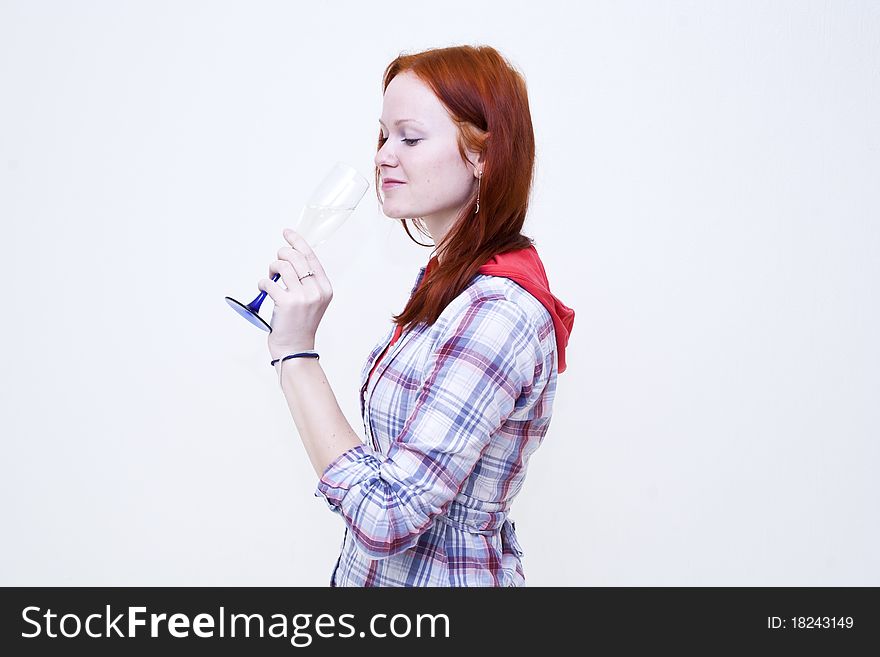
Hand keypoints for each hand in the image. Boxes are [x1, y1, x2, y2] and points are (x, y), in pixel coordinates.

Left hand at [257, 229, 333, 358]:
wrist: (295, 348)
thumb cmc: (300, 325)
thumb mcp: (312, 301)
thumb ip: (306, 281)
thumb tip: (290, 258)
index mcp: (325, 288)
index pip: (311, 257)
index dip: (298, 242)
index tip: (287, 233)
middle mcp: (316, 291)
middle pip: (296, 258)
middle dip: (281, 254)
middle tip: (275, 262)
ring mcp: (302, 297)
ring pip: (282, 266)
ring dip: (271, 269)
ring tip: (270, 277)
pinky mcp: (286, 303)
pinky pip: (269, 282)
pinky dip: (263, 283)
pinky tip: (264, 289)